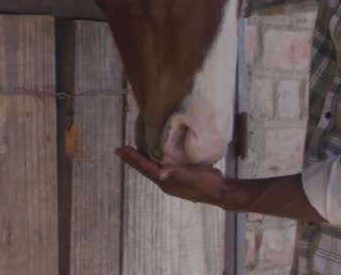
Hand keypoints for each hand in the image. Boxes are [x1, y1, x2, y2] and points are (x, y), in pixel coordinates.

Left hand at [115, 146, 229, 207]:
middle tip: (119, 150)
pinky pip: (159, 169)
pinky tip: (153, 157)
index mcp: (166, 181)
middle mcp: (166, 182)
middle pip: (144, 169)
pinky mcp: (179, 178)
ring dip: (140, 161)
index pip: (145, 168)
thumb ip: (177, 174)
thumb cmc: (207, 183)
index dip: (133, 158)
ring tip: (131, 153)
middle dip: (132, 159)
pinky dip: (152, 162)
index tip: (121, 149)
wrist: (221, 192)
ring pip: (151, 169)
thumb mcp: (192, 176)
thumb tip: (161, 174)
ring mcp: (172, 182)